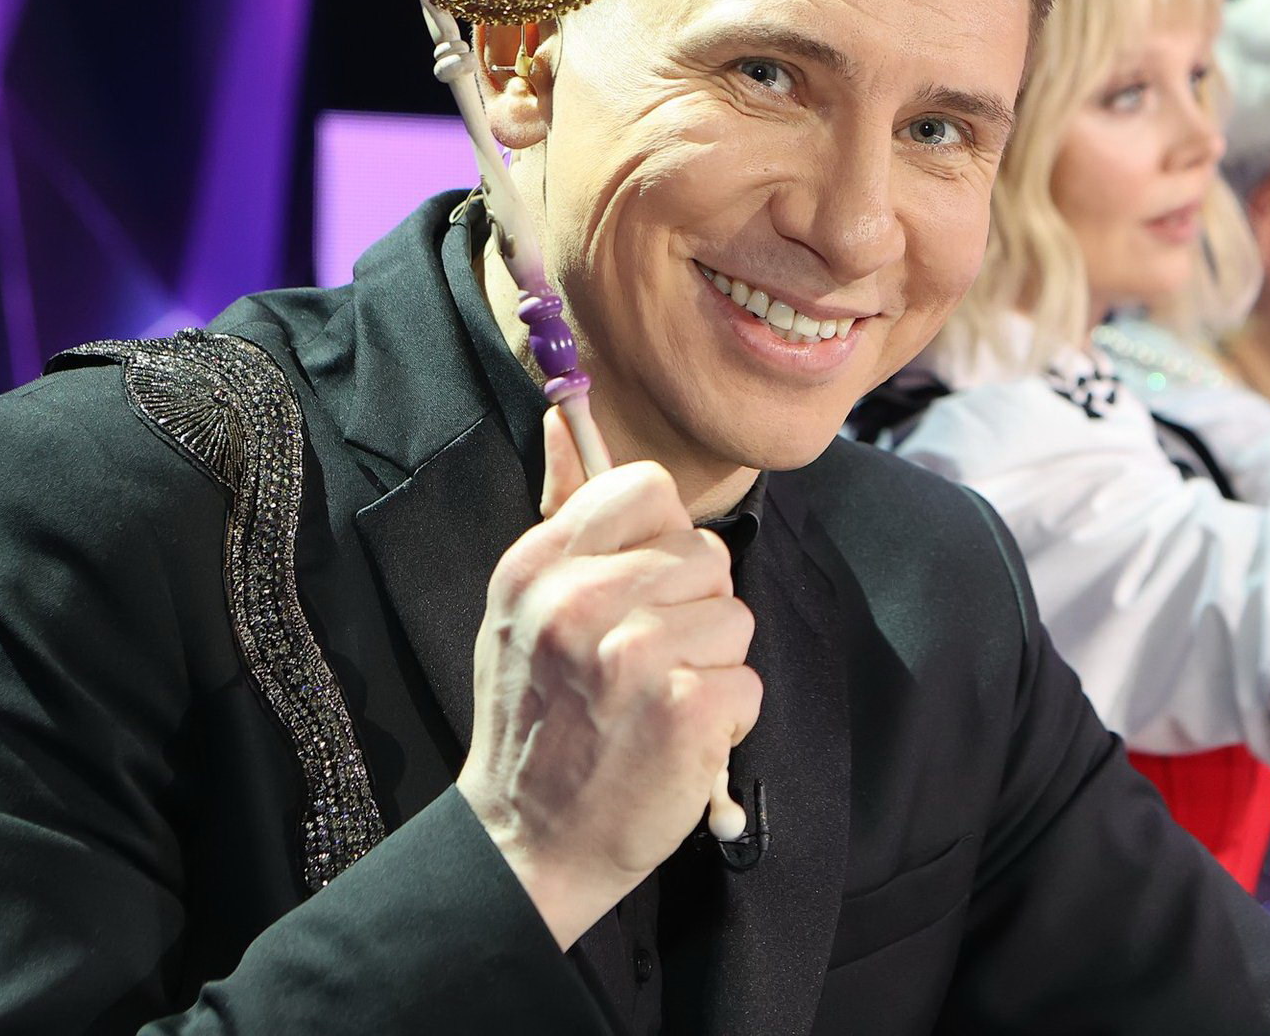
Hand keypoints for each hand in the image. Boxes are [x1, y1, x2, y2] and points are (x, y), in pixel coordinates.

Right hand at [457, 408, 760, 948]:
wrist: (524, 842)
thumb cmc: (538, 721)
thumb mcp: (521, 611)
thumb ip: (566, 524)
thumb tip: (574, 427)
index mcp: (539, 566)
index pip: (646, 488)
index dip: (666, 535)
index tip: (647, 583)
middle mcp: (580, 602)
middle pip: (707, 555)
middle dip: (695, 609)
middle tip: (646, 663)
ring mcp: (632, 657)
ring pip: (735, 618)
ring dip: (712, 666)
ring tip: (656, 704)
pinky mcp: (681, 712)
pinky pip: (748, 680)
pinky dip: (727, 718)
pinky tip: (677, 741)